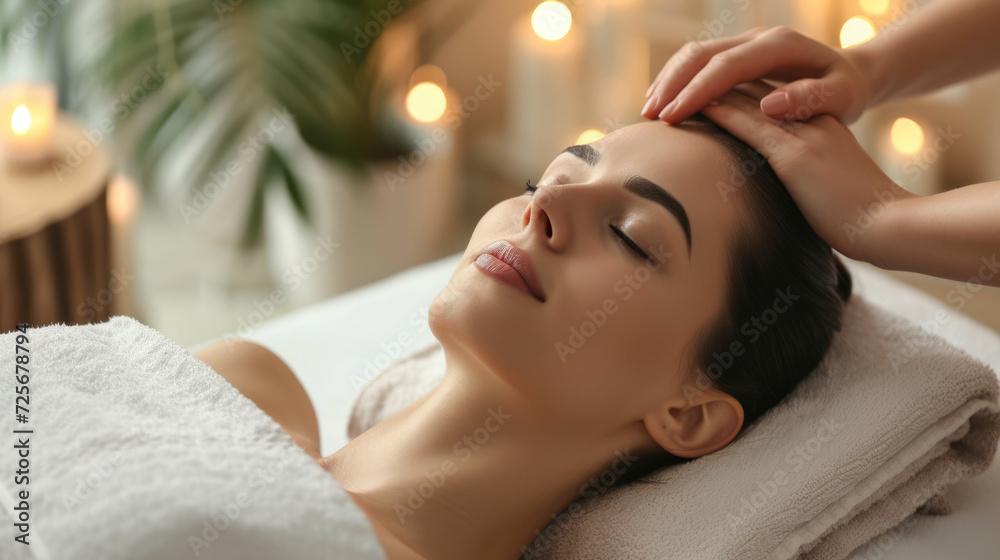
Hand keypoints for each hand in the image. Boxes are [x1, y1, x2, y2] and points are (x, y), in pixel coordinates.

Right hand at [642, 26, 873, 124]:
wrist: (851, 73)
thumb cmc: (847, 91)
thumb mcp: (843, 97)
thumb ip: (812, 99)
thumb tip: (769, 105)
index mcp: (779, 46)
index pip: (726, 67)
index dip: (696, 91)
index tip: (673, 118)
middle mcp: (757, 38)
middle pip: (701, 54)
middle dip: (672, 85)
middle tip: (650, 117)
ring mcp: (744, 44)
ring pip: (693, 53)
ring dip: (668, 81)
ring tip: (649, 111)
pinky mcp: (736, 55)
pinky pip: (698, 61)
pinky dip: (676, 79)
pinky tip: (663, 101)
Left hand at [699, 81, 918, 264]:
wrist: (889, 227)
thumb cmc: (862, 221)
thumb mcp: (829, 190)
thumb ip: (805, 182)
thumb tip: (780, 197)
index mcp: (820, 127)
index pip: (770, 100)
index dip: (736, 92)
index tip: (706, 90)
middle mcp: (811, 122)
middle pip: (755, 93)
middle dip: (716, 86)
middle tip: (678, 82)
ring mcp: (804, 136)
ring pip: (749, 104)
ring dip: (709, 95)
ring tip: (675, 91)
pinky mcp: (797, 156)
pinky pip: (752, 128)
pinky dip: (722, 114)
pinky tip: (697, 106)